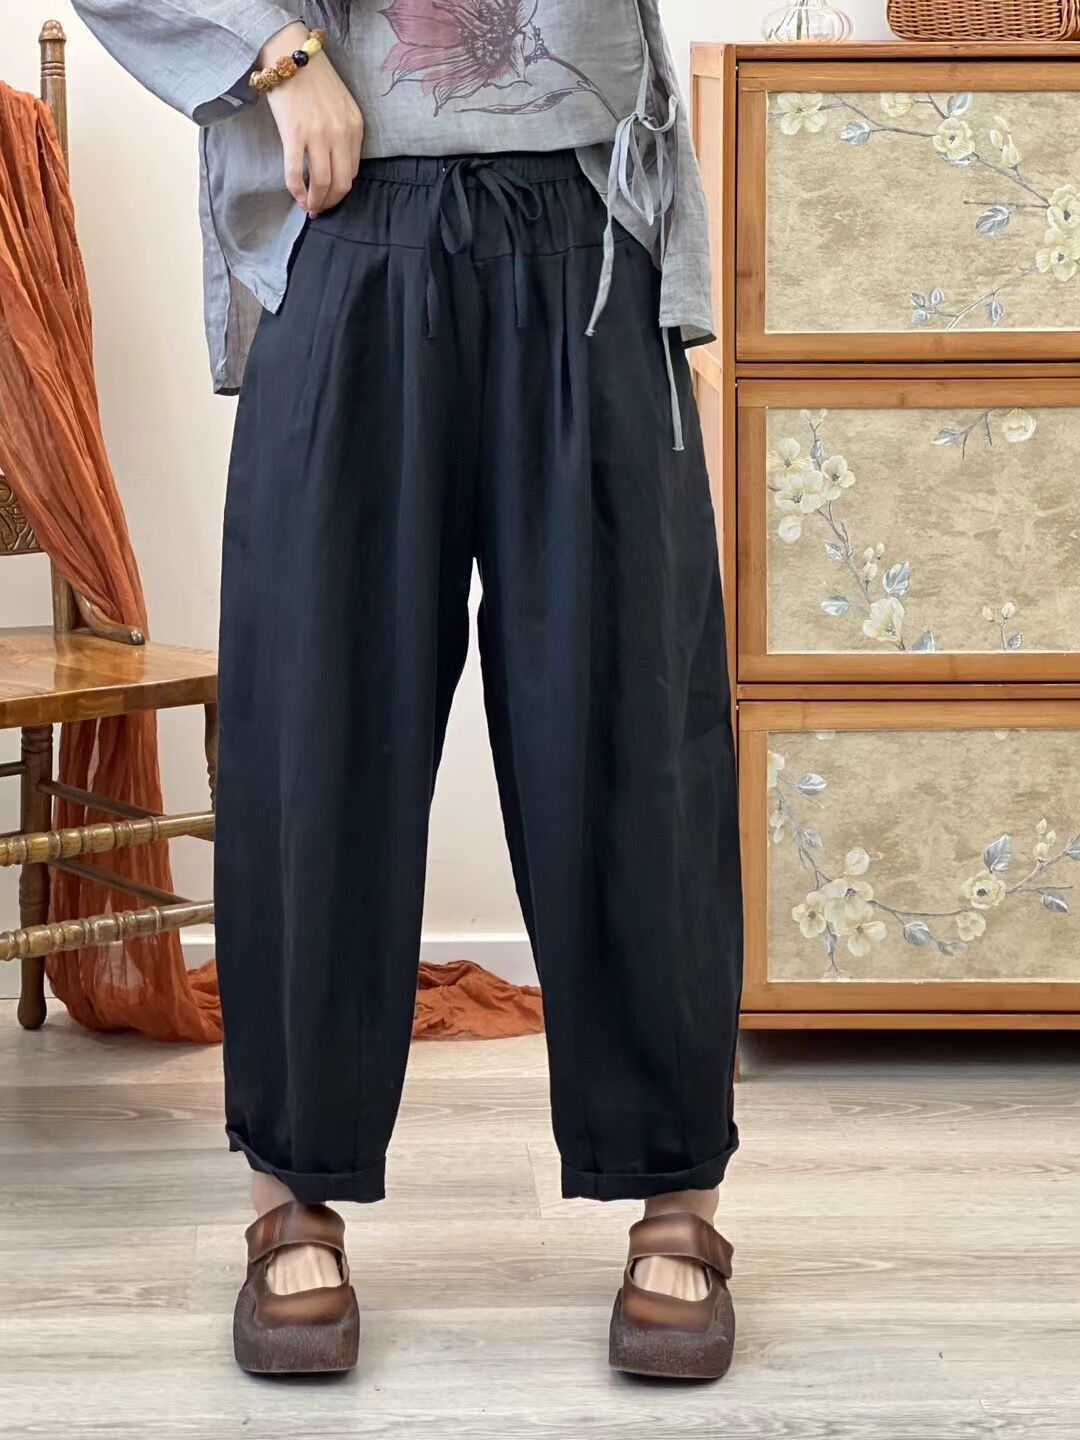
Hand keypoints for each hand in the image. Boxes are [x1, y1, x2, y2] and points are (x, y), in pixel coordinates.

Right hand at [259, 22, 363, 214]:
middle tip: (320, 209)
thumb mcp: (342, 106)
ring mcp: (318, 134)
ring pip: (321, 183)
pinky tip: (295, 195)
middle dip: (330, 203)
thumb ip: (344, 134)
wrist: (290, 54)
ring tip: (308, 207)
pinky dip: (296, 190)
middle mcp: (340, 133)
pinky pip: (296, 173)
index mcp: (355, 126)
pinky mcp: (294, 134)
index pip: (353, 172)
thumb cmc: (314, 79)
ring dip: (314, 202)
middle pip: (341, 184)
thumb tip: (335, 167)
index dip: (342, 192)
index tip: (331, 198)